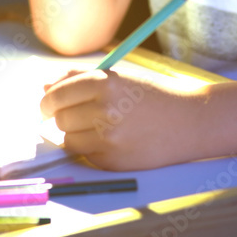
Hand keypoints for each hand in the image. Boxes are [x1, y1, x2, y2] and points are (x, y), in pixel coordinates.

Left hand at [40, 69, 207, 170]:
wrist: (191, 121)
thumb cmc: (153, 95)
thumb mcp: (119, 75)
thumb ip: (80, 78)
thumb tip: (45, 87)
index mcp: (105, 82)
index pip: (57, 94)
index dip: (48, 100)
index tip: (47, 104)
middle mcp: (105, 110)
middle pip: (60, 118)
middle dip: (63, 116)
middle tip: (79, 114)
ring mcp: (109, 138)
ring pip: (69, 139)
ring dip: (76, 134)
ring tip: (99, 126)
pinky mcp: (113, 161)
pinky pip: (85, 155)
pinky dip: (91, 149)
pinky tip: (112, 139)